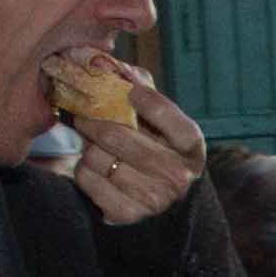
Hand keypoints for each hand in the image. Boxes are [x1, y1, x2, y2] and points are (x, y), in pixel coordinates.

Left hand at [46, 52, 205, 225]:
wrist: (162, 197)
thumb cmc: (156, 145)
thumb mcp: (158, 117)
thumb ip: (138, 86)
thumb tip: (105, 62)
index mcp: (191, 146)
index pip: (165, 114)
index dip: (141, 98)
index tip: (122, 89)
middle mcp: (178, 175)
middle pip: (117, 135)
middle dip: (94, 120)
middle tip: (87, 115)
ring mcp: (154, 198)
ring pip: (97, 157)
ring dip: (89, 148)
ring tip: (98, 148)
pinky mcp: (127, 213)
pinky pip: (86, 178)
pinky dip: (84, 170)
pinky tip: (97, 169)